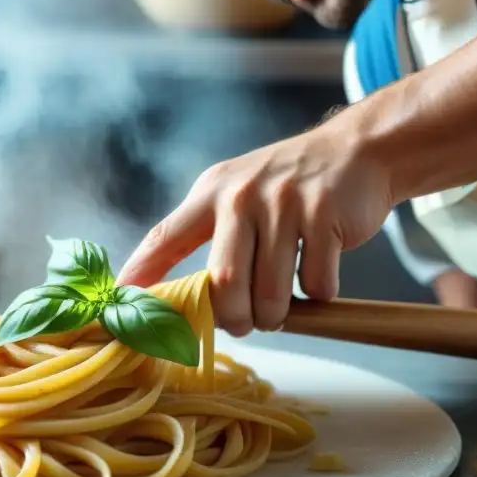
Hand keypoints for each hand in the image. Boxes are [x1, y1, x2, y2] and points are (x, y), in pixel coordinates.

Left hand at [117, 124, 393, 335]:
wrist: (355, 151)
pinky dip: (318, 295)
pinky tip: (319, 273)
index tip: (120, 303)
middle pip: (223, 282)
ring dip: (275, 316)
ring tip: (278, 311)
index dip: (140, 272)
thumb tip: (175, 295)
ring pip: (271, 292)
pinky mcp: (324, 215)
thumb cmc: (288, 186)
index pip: (165, 237)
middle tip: (243, 325)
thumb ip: (207, 234)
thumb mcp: (237, 192)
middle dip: (233, 318)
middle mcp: (242, 195)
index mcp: (211, 193)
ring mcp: (285, 204)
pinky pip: (316, 283)